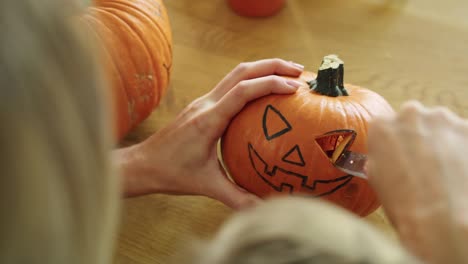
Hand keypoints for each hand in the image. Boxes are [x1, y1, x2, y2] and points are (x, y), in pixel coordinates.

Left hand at [115, 59, 303, 208]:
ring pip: (235, 74)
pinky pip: (230, 86)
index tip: (295, 87)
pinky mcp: (202, 106)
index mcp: (208, 119)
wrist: (142, 164)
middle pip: (242, 71)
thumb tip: (264, 209)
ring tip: (287, 74)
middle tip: (300, 70)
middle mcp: (206, 103)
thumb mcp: (206, 186)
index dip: (270, 84)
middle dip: (272, 65)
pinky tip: (263, 94)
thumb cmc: (171, 174)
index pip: (243, 91)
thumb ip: (237, 197)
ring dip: (262, 69)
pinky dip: (251, 81)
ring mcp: (203, 102)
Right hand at [367, 101, 467, 262]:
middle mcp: (411, 114)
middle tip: (423, 163)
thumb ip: (380, 157)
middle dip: (418, 136)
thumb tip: (388, 156)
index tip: (399, 156)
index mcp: (382, 125)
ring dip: (442, 141)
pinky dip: (463, 149)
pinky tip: (459, 172)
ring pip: (442, 126)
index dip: (393, 143)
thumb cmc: (403, 202)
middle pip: (414, 119)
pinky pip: (464, 135)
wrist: (441, 217)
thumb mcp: (376, 178)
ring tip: (445, 170)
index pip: (386, 125)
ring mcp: (443, 119)